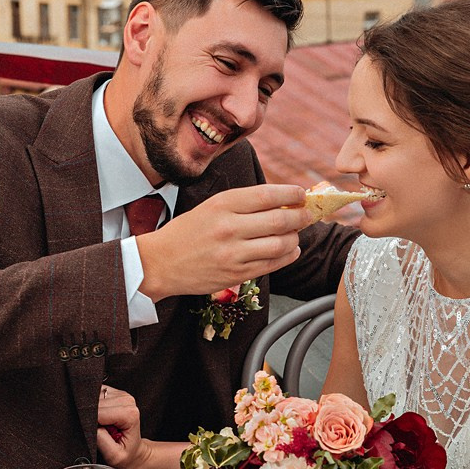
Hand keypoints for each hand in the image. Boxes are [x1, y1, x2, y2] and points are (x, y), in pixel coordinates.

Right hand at [97, 385, 151, 468]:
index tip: (94, 434)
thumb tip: (90, 426)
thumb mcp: (114, 456)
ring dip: (91, 411)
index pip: (99, 413)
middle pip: (96, 404)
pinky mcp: (113, 392)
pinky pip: (95, 393)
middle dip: (90, 417)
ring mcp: (121, 394)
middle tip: (97, 430)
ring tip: (100, 424)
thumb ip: (102, 440)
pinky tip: (99, 416)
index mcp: (130, 414)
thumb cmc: (126, 454)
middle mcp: (127, 400)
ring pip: (94, 397)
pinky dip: (92, 405)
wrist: (134, 450)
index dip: (91, 424)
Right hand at [137, 183, 311, 300]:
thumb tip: (283, 201)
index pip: (267, 195)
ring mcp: (233, 254)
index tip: (301, 194)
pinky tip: (290, 249)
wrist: (161, 262)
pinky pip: (272, 265)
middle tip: (308, 214)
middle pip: (279, 221)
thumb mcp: (212, 207)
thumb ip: (244, 204)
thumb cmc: (189, 231)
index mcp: (222, 204)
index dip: (291, 194)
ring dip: (295, 238)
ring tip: (296, 234)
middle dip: (301, 217)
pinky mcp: (236, 274)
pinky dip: (288, 256)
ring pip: (280, 244)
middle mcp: (229, 228)